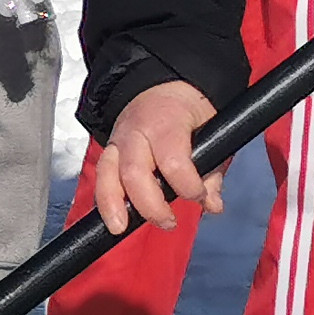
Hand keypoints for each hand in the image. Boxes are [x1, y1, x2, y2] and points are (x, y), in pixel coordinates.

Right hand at [98, 79, 220, 238]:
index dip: (188, 185)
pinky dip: (105, 200)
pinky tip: (113, 218)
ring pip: (107, 174)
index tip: (200, 196)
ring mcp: (117, 142)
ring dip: (112, 205)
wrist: (162, 87)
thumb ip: (212, 171)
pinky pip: (101, 177)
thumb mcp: (211, 133)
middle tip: (168, 222)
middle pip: (133, 172)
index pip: (173, 161)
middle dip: (149, 204)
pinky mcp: (108, 153)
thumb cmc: (188, 113)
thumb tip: (212, 205)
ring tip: (120, 227)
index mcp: (166, 122)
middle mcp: (136, 131)